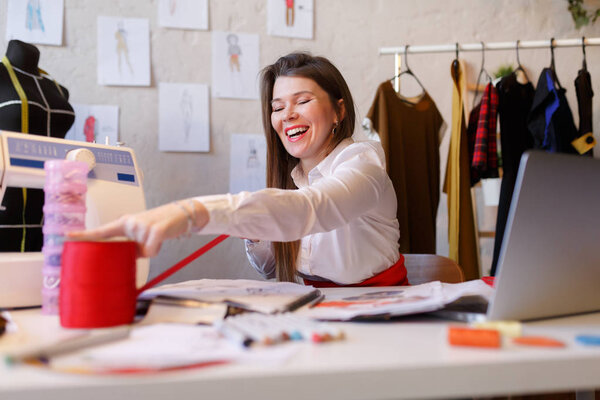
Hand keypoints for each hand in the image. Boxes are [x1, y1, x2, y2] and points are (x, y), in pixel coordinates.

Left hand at [67, 200, 208, 257]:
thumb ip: (131, 246)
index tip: (67, 237)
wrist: (181, 213)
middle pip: (127, 249)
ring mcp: (142, 225)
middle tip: (151, 239)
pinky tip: (162, 239)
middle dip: (139, 251)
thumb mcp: (143, 235)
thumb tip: (125, 258)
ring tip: (159, 237)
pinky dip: (158, 250)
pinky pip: (151, 251)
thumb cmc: (160, 225)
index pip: (101, 231)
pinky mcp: (155, 230)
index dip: (84, 234)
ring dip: (152, 249)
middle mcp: (130, 222)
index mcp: (124, 223)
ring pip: (143, 253)